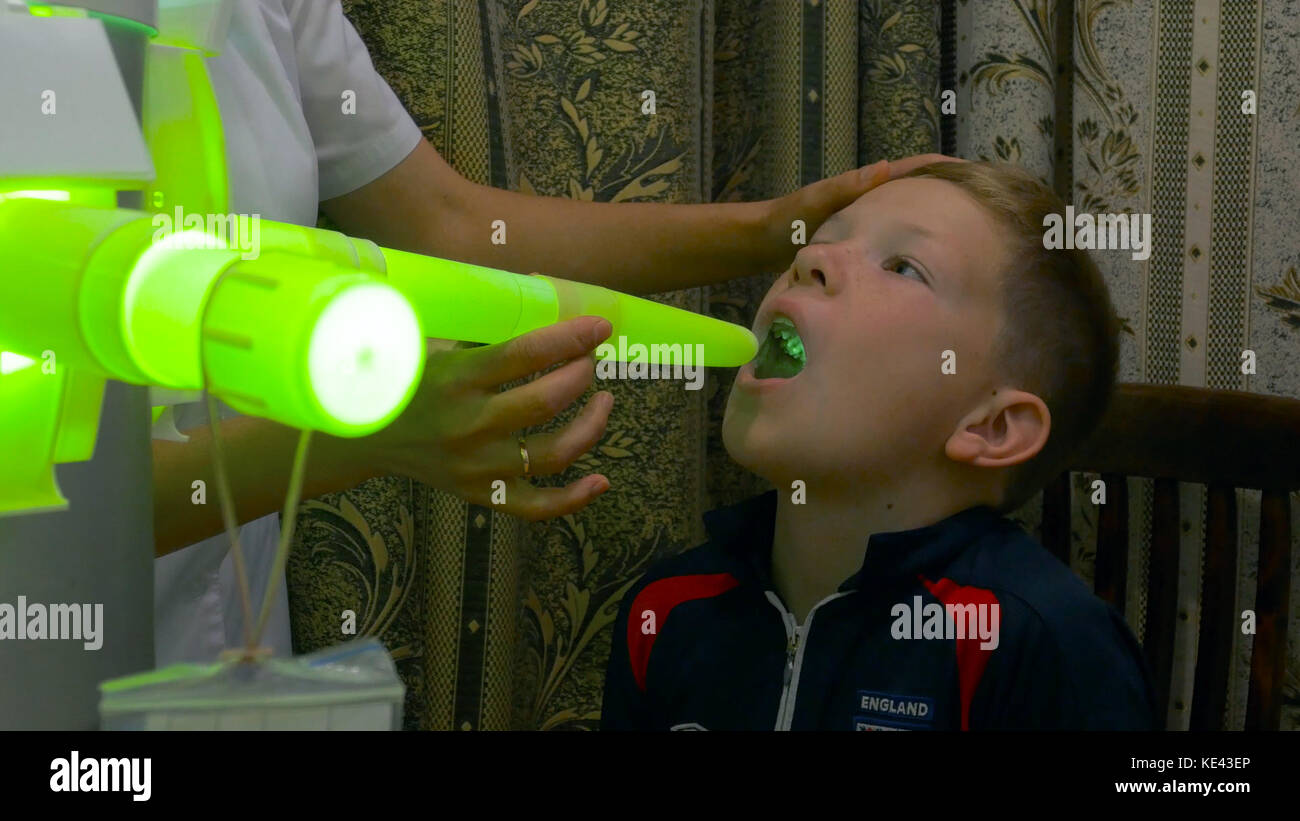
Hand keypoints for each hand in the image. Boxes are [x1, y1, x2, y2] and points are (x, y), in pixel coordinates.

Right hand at [351, 316, 615, 520]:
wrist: (364, 438)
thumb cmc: (408, 382)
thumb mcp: (436, 348)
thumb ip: (486, 334)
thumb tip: (545, 298)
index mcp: (455, 379)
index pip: (523, 355)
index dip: (569, 339)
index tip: (600, 327)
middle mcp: (468, 425)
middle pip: (545, 402)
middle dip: (581, 375)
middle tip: (591, 360)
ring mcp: (478, 466)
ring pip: (553, 453)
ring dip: (591, 425)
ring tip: (604, 401)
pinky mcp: (482, 494)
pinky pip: (537, 506)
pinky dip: (574, 498)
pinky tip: (601, 481)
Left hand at [760, 152, 965, 270]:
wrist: (761, 242)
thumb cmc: (785, 221)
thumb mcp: (815, 201)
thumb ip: (845, 187)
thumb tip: (883, 167)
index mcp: (868, 184)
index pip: (917, 168)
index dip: (949, 168)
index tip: (983, 174)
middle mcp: (873, 197)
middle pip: (923, 189)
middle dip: (954, 192)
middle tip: (991, 205)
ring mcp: (870, 218)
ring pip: (913, 214)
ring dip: (940, 217)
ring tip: (973, 232)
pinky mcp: (864, 239)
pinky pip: (898, 236)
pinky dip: (918, 240)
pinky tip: (931, 260)